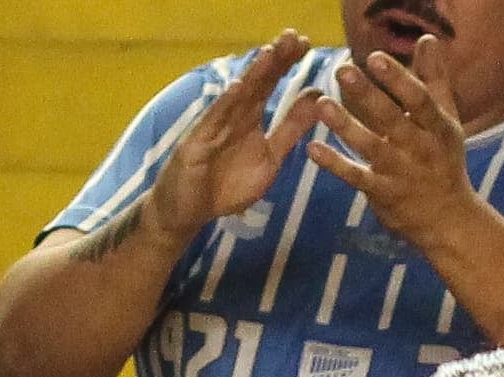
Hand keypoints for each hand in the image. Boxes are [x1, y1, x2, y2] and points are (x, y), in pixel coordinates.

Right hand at [138, 34, 329, 240]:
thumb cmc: (225, 187)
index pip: (270, 86)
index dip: (286, 65)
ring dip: (253, 76)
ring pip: (237, 99)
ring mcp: (214, 129)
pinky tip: (238, 87)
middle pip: (256, 85)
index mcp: (250, 120)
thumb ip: (290, 130)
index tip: (305, 43)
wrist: (187, 213)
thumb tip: (315, 99)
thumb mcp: (269, 159)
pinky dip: (225, 105)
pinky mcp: (198, 145)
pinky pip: (213, 123)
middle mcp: (233, 118)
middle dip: (274, 61)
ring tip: (270, 53)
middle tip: (293, 36)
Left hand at [311, 34, 481, 248]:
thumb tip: (426, 40)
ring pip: (371, 147)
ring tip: (322, 104)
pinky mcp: (382, 194)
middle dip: (368, 95)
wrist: (447, 219)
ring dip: (345, 126)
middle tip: (342, 70)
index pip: (419, 100)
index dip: (398, 79)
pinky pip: (355, 177)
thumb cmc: (443, 160)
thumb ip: (434, 80)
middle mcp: (419, 149)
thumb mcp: (446, 120)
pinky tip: (312, 149)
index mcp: (437, 127)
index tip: (375, 58)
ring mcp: (400, 173)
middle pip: (392, 119)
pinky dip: (335, 164)